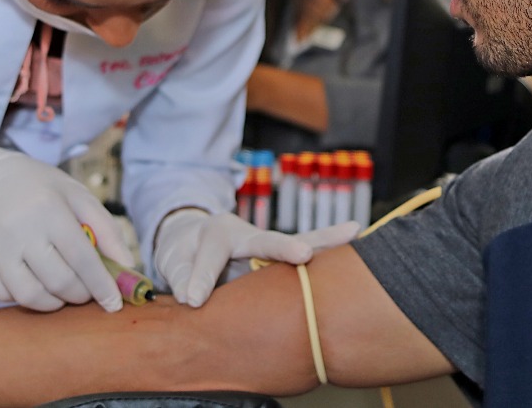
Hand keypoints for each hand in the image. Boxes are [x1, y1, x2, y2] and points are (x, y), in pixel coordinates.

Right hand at [0, 135, 132, 311]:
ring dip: (54, 302)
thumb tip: (128, 268)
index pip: (82, 259)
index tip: (114, 304)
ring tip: (63, 289)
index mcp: (48, 209)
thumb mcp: (80, 198)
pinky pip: (3, 295)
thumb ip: (107, 231)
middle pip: (58, 282)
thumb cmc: (44, 191)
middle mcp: (17, 228)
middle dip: (80, 295)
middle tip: (87, 291)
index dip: (102, 286)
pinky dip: (25, 297)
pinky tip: (35, 281)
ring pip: (29, 295)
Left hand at [153, 210, 358, 307]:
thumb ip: (183, 278)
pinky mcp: (282, 262)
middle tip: (302, 255)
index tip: (191, 300)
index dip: (201, 279)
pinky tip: (357, 247)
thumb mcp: (175, 262)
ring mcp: (268, 248)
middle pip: (267, 239)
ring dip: (325, 241)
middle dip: (284, 248)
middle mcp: (247, 235)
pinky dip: (330, 256)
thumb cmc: (186, 252)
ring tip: (353, 231)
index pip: (212, 257)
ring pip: (297, 243)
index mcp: (218, 234)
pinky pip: (307, 259)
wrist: (196, 240)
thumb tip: (193, 301)